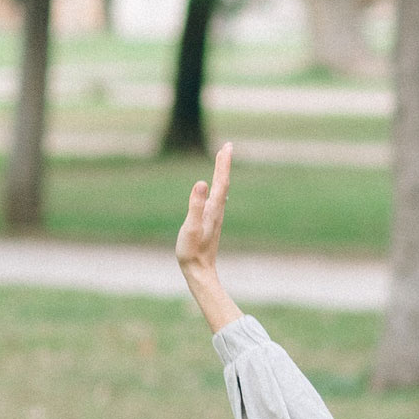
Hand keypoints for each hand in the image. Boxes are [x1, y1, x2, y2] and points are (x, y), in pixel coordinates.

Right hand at [176, 142, 232, 278]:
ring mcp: (215, 218)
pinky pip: (217, 199)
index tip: (227, 146)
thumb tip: (202, 183)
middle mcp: (217, 212)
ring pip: (221, 191)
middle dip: (224, 164)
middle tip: (227, 146)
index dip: (223, 164)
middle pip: (223, 183)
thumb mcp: (190, 227)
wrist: (200, 272)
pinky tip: (218, 190)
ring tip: (222, 161)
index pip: (221, 182)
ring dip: (222, 174)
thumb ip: (196, 205)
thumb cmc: (192, 251)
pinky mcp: (211, 223)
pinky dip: (218, 188)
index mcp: (213, 210)